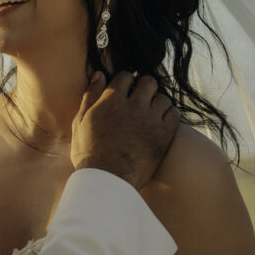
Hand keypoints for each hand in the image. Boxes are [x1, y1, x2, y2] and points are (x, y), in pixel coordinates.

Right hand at [71, 71, 179, 188]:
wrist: (108, 180)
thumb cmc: (89, 153)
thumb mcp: (80, 122)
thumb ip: (90, 96)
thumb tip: (100, 74)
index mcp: (111, 100)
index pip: (124, 76)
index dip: (124, 81)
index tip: (125, 89)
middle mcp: (133, 105)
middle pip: (148, 82)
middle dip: (143, 86)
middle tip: (140, 97)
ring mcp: (151, 120)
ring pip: (163, 97)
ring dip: (157, 101)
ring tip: (150, 111)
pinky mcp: (164, 134)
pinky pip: (174, 113)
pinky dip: (169, 114)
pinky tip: (160, 121)